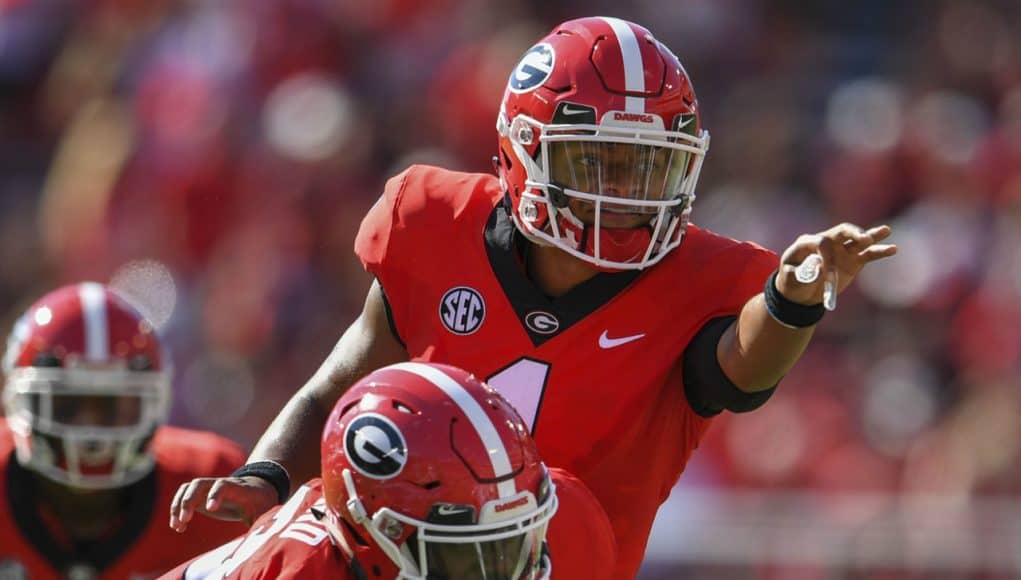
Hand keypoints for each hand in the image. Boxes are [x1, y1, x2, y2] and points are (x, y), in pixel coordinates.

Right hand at [169, 475, 278, 531]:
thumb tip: (236, 557)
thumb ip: (257, 530)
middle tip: (184, 520)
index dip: (216, 494)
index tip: (210, 509)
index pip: (224, 485)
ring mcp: (209, 488)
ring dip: (178, 505)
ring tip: (177, 526)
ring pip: (188, 488)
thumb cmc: (261, 503)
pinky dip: (176, 509)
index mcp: (238, 488)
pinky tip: (178, 527)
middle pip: (199, 484)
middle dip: (189, 500)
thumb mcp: (264, 515)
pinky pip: (183, 495)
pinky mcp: (201, 494)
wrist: (259, 488)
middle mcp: (220, 484)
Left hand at [775, 223, 896, 305]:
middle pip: (842, 231)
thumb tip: (819, 269)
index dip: (826, 258)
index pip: (821, 243)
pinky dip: (879, 251)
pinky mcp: (852, 260)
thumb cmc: (791, 283)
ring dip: (871, 236)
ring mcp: (841, 250)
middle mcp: (826, 241)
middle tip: (863, 238)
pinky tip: (892, 249)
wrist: (800, 293)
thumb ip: (801, 274)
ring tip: (886, 230)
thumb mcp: (789, 280)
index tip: (826, 275)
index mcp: (806, 243)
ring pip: (858, 240)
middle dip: (853, 233)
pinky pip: (867, 254)